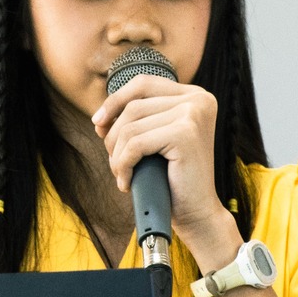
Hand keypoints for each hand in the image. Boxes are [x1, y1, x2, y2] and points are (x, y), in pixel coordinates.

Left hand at [92, 75, 239, 262]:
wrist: (197, 212)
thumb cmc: (173, 179)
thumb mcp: (154, 140)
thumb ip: (135, 121)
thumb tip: (100, 118)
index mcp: (194, 95)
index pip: (143, 83)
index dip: (115, 101)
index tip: (98, 124)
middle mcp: (198, 99)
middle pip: (133, 106)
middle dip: (114, 136)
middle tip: (116, 163)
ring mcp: (194, 114)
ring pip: (131, 126)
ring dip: (117, 155)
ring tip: (122, 174)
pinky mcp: (186, 133)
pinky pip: (135, 144)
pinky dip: (123, 165)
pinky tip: (127, 182)